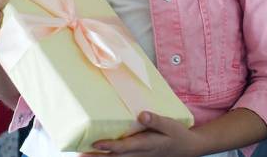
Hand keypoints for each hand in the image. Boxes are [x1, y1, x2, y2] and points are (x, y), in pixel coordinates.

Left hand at [82, 112, 203, 156]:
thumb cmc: (177, 134)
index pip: (124, 147)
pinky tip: (97, 153)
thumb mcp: (170, 125)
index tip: (96, 143)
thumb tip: (142, 115)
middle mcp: (139, 153)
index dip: (109, 146)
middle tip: (79, 154)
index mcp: (146, 144)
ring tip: (82, 155)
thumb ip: (156, 120)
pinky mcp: (137, 156)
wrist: (187, 148)